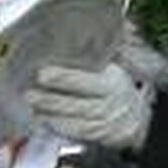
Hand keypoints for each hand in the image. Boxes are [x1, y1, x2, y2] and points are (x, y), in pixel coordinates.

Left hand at [25, 63, 152, 149]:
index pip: (87, 80)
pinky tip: (45, 122)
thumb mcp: (115, 66)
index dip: (64, 78)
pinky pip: (79, 136)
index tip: (42, 74)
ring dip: (53, 117)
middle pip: (79, 104)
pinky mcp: (102, 137)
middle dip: (51, 101)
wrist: (137, 116)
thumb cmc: (117, 86)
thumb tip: (83, 30)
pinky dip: (61, 130)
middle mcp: (112, 104)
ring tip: (34, 109)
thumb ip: (100, 53)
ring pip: (78, 123)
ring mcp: (107, 123)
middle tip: (30, 94)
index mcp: (114, 81)